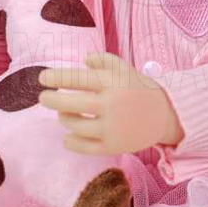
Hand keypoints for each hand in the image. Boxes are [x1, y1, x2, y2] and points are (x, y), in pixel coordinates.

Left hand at [38, 51, 183, 155]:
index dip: (56, 77)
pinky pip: (83, 147)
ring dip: (63, 118)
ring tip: (63, 114)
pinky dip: (70, 142)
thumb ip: (103, 60)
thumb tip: (83, 59)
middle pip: (70, 104)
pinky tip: (67, 136)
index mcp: (112, 83)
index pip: (77, 78)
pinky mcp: (113, 146)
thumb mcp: (125, 69)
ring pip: (74, 125)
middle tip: (44, 98)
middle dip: (51, 100)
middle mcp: (111, 105)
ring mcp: (112, 128)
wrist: (165, 115)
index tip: (42, 78)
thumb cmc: (138, 89)